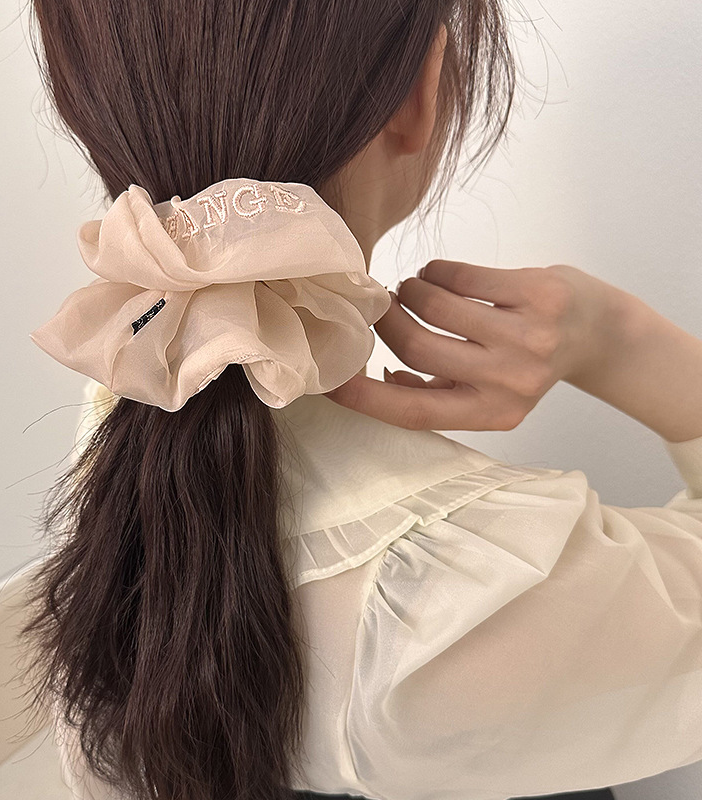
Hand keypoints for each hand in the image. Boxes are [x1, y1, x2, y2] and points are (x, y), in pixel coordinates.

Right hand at [324, 259, 620, 430]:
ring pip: (434, 305)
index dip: (365, 398)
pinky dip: (438, 270)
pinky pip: (461, 275)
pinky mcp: (538, 295)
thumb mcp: (486, 393)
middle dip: (386, 319)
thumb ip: (438, 392)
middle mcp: (510, 382)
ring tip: (415, 288)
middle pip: (415, 347)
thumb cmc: (528, 363)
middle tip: (381, 305)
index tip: (328, 381)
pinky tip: (440, 273)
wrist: (599, 334)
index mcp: (492, 414)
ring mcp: (528, 338)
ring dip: (412, 289)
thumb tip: (383, 380)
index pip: (414, 411)